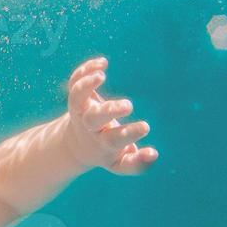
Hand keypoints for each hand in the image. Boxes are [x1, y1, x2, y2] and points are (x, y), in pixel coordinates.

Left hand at [61, 56, 158, 174]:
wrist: (76, 146)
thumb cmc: (107, 152)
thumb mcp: (120, 163)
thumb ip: (136, 163)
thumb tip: (153, 155)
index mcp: (103, 143)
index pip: (114, 140)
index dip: (129, 134)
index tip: (145, 126)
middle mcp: (90, 127)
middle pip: (93, 119)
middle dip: (109, 110)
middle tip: (128, 106)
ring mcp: (81, 111)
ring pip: (76, 98)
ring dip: (86, 85)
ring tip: (101, 75)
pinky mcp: (76, 98)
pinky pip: (74, 82)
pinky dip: (85, 70)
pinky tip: (103, 63)